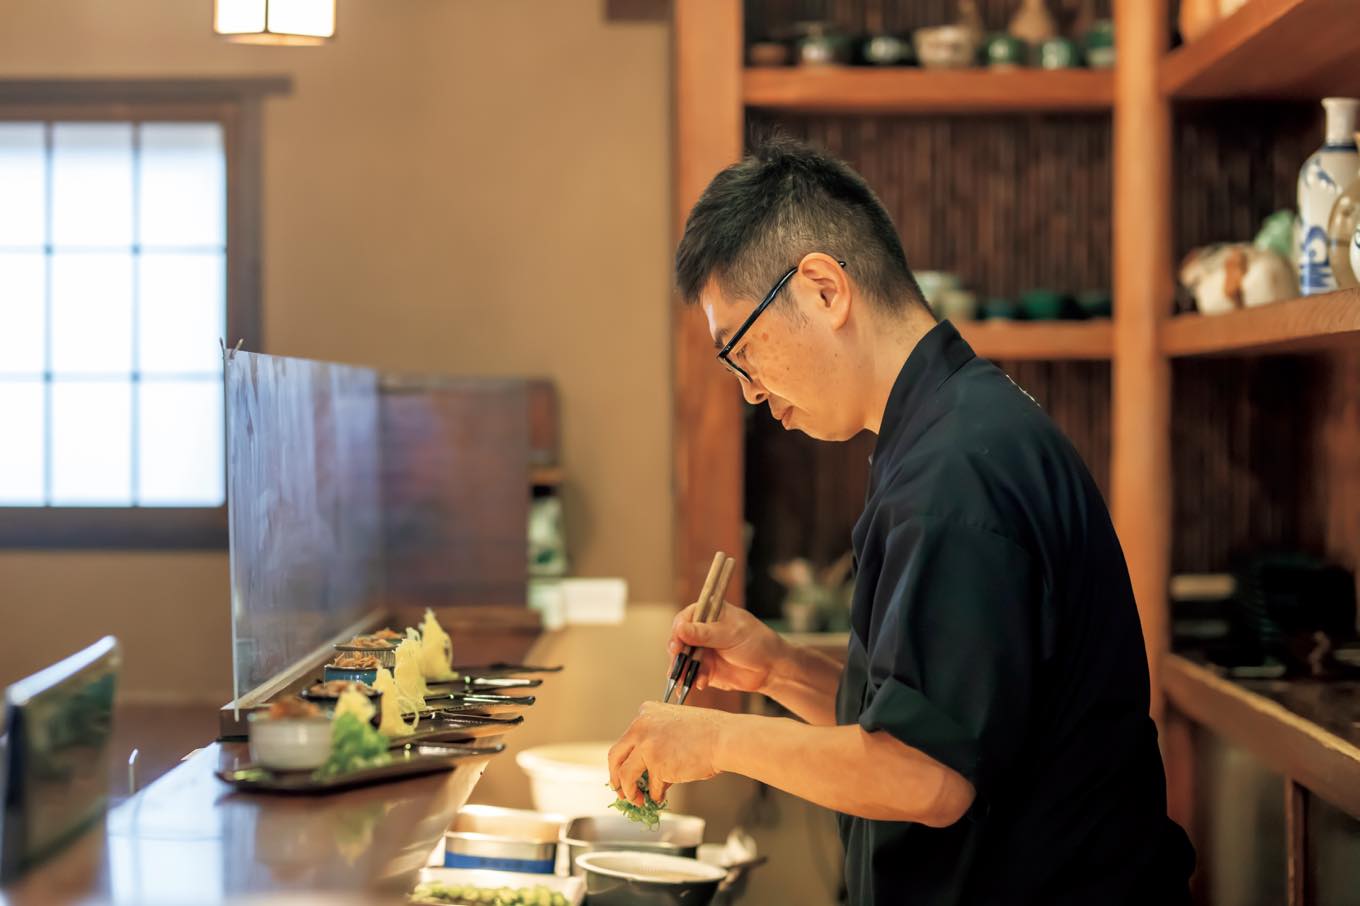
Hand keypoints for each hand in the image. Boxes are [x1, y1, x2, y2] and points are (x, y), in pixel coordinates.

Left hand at [608, 702, 730, 804]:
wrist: (724, 737)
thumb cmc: (708, 732)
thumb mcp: (674, 725)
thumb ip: (656, 742)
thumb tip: (645, 771)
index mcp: (646, 712)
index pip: (626, 739)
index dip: (625, 759)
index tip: (624, 771)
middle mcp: (641, 726)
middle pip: (615, 756)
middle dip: (615, 776)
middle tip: (620, 790)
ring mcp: (646, 745)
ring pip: (625, 775)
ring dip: (629, 791)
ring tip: (636, 801)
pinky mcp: (656, 764)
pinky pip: (650, 786)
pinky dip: (655, 795)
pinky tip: (661, 797)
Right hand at [668, 600, 787, 695]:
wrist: (771, 667)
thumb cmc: (755, 641)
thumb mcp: (730, 634)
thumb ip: (704, 633)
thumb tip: (680, 629)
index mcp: (708, 614)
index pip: (684, 619)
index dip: (678, 631)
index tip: (677, 643)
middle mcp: (701, 632)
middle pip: (679, 640)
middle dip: (677, 653)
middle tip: (677, 661)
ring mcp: (702, 651)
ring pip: (683, 660)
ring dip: (682, 669)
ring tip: (684, 679)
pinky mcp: (705, 669)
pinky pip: (692, 674)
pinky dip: (693, 679)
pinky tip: (700, 684)